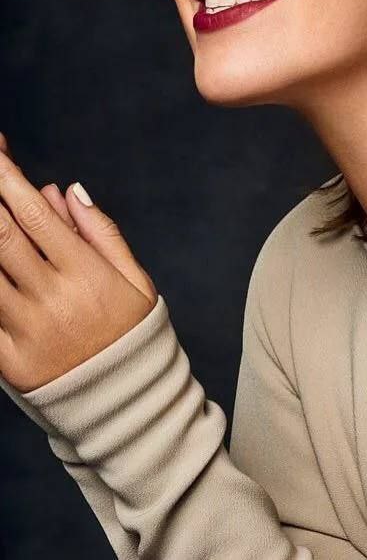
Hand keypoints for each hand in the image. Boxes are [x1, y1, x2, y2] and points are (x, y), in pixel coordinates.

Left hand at [0, 132, 157, 393]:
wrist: (127, 404)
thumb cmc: (134, 332)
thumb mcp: (135, 279)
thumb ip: (101, 233)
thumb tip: (66, 191)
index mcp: (86, 274)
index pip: (37, 216)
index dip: (10, 180)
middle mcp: (51, 298)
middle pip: (2, 237)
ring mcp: (24, 330)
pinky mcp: (6, 360)